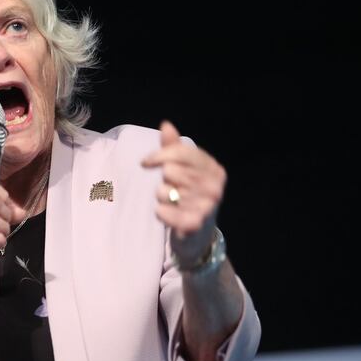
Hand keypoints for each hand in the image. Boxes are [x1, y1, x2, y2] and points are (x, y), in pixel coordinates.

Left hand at [141, 121, 226, 265]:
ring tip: (171, 203)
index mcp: (213, 168)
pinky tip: (164, 214)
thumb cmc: (189, 196)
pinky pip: (166, 212)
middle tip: (170, 189)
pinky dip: (162, 213)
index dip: (159, 155)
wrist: (198, 234)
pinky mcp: (196, 223)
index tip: (145, 162)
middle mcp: (214, 185)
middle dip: (163, 180)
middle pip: (171, 171)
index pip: (182, 152)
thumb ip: (174, 148)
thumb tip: (166, 125)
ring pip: (165, 191)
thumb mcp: (185, 170)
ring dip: (162, 197)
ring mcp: (207, 205)